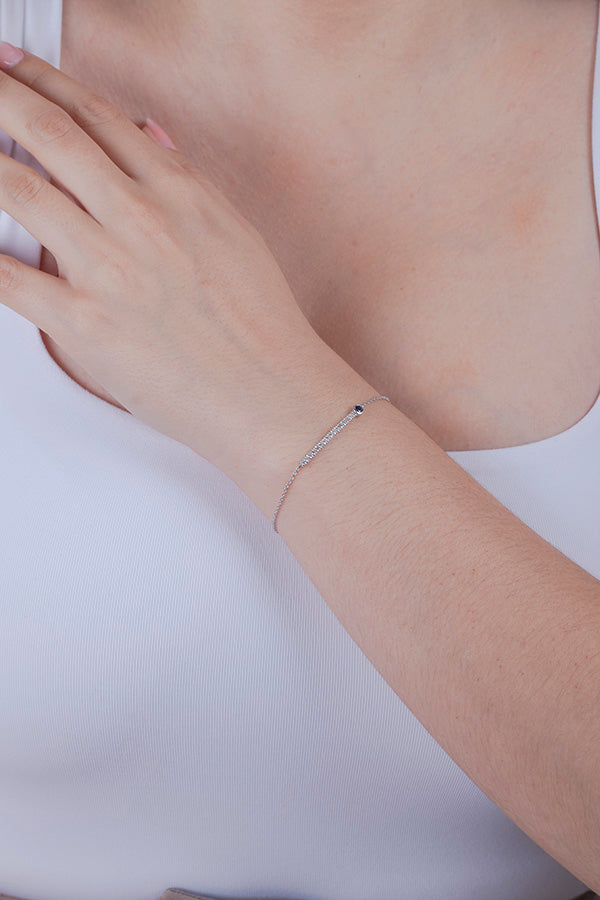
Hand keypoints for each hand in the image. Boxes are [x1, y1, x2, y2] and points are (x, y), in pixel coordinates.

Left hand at [0, 44, 355, 514]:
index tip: (17, 69)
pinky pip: (7, 276)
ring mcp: (109, 268)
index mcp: (179, 192)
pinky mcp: (83, 322)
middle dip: (0, 97)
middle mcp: (140, 218)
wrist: (271, 394)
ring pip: (18, 188)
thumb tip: (147, 136)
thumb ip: (187, 181)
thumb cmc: (261, 325)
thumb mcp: (235, 234)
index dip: (47, 81)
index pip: (98, 117)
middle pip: (50, 134)